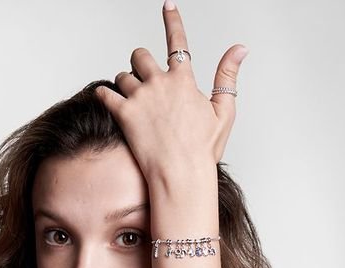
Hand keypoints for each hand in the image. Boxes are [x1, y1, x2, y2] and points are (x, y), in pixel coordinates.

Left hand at [95, 1, 247, 182]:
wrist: (182, 175)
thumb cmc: (203, 151)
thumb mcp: (223, 112)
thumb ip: (227, 76)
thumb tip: (239, 49)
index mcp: (184, 80)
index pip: (177, 41)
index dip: (172, 21)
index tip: (167, 5)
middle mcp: (160, 82)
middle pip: (140, 55)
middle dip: (140, 63)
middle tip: (143, 79)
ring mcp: (141, 97)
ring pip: (123, 75)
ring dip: (125, 83)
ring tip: (131, 101)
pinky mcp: (124, 114)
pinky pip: (106, 94)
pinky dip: (105, 95)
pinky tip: (108, 100)